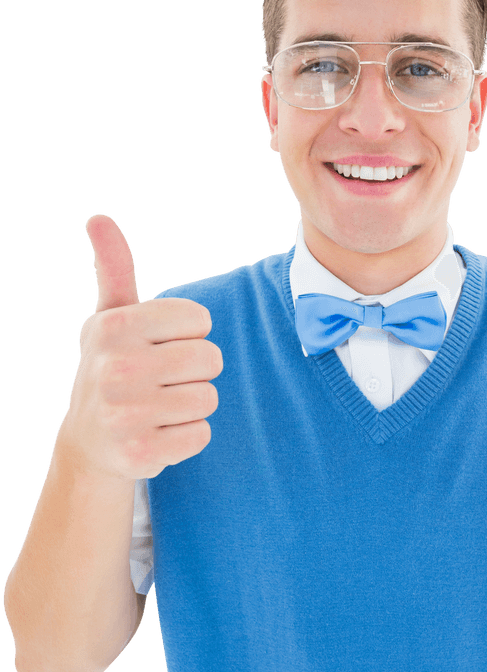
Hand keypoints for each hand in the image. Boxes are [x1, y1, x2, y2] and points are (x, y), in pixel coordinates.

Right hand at [59, 214, 222, 481]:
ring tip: (162, 405)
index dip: (191, 333)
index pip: (199, 319)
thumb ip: (114, 269)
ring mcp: (127, 414)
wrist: (91, 442)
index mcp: (113, 328)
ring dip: (194, 403)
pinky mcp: (142, 453)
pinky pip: (202, 434)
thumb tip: (99, 219)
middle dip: (196, 370)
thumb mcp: (109, 319)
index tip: (162, 345)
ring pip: (209, 398)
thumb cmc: (112, 367)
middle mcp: (115, 369)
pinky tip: (161, 432)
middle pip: (210, 358)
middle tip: (164, 380)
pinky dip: (189, 435)